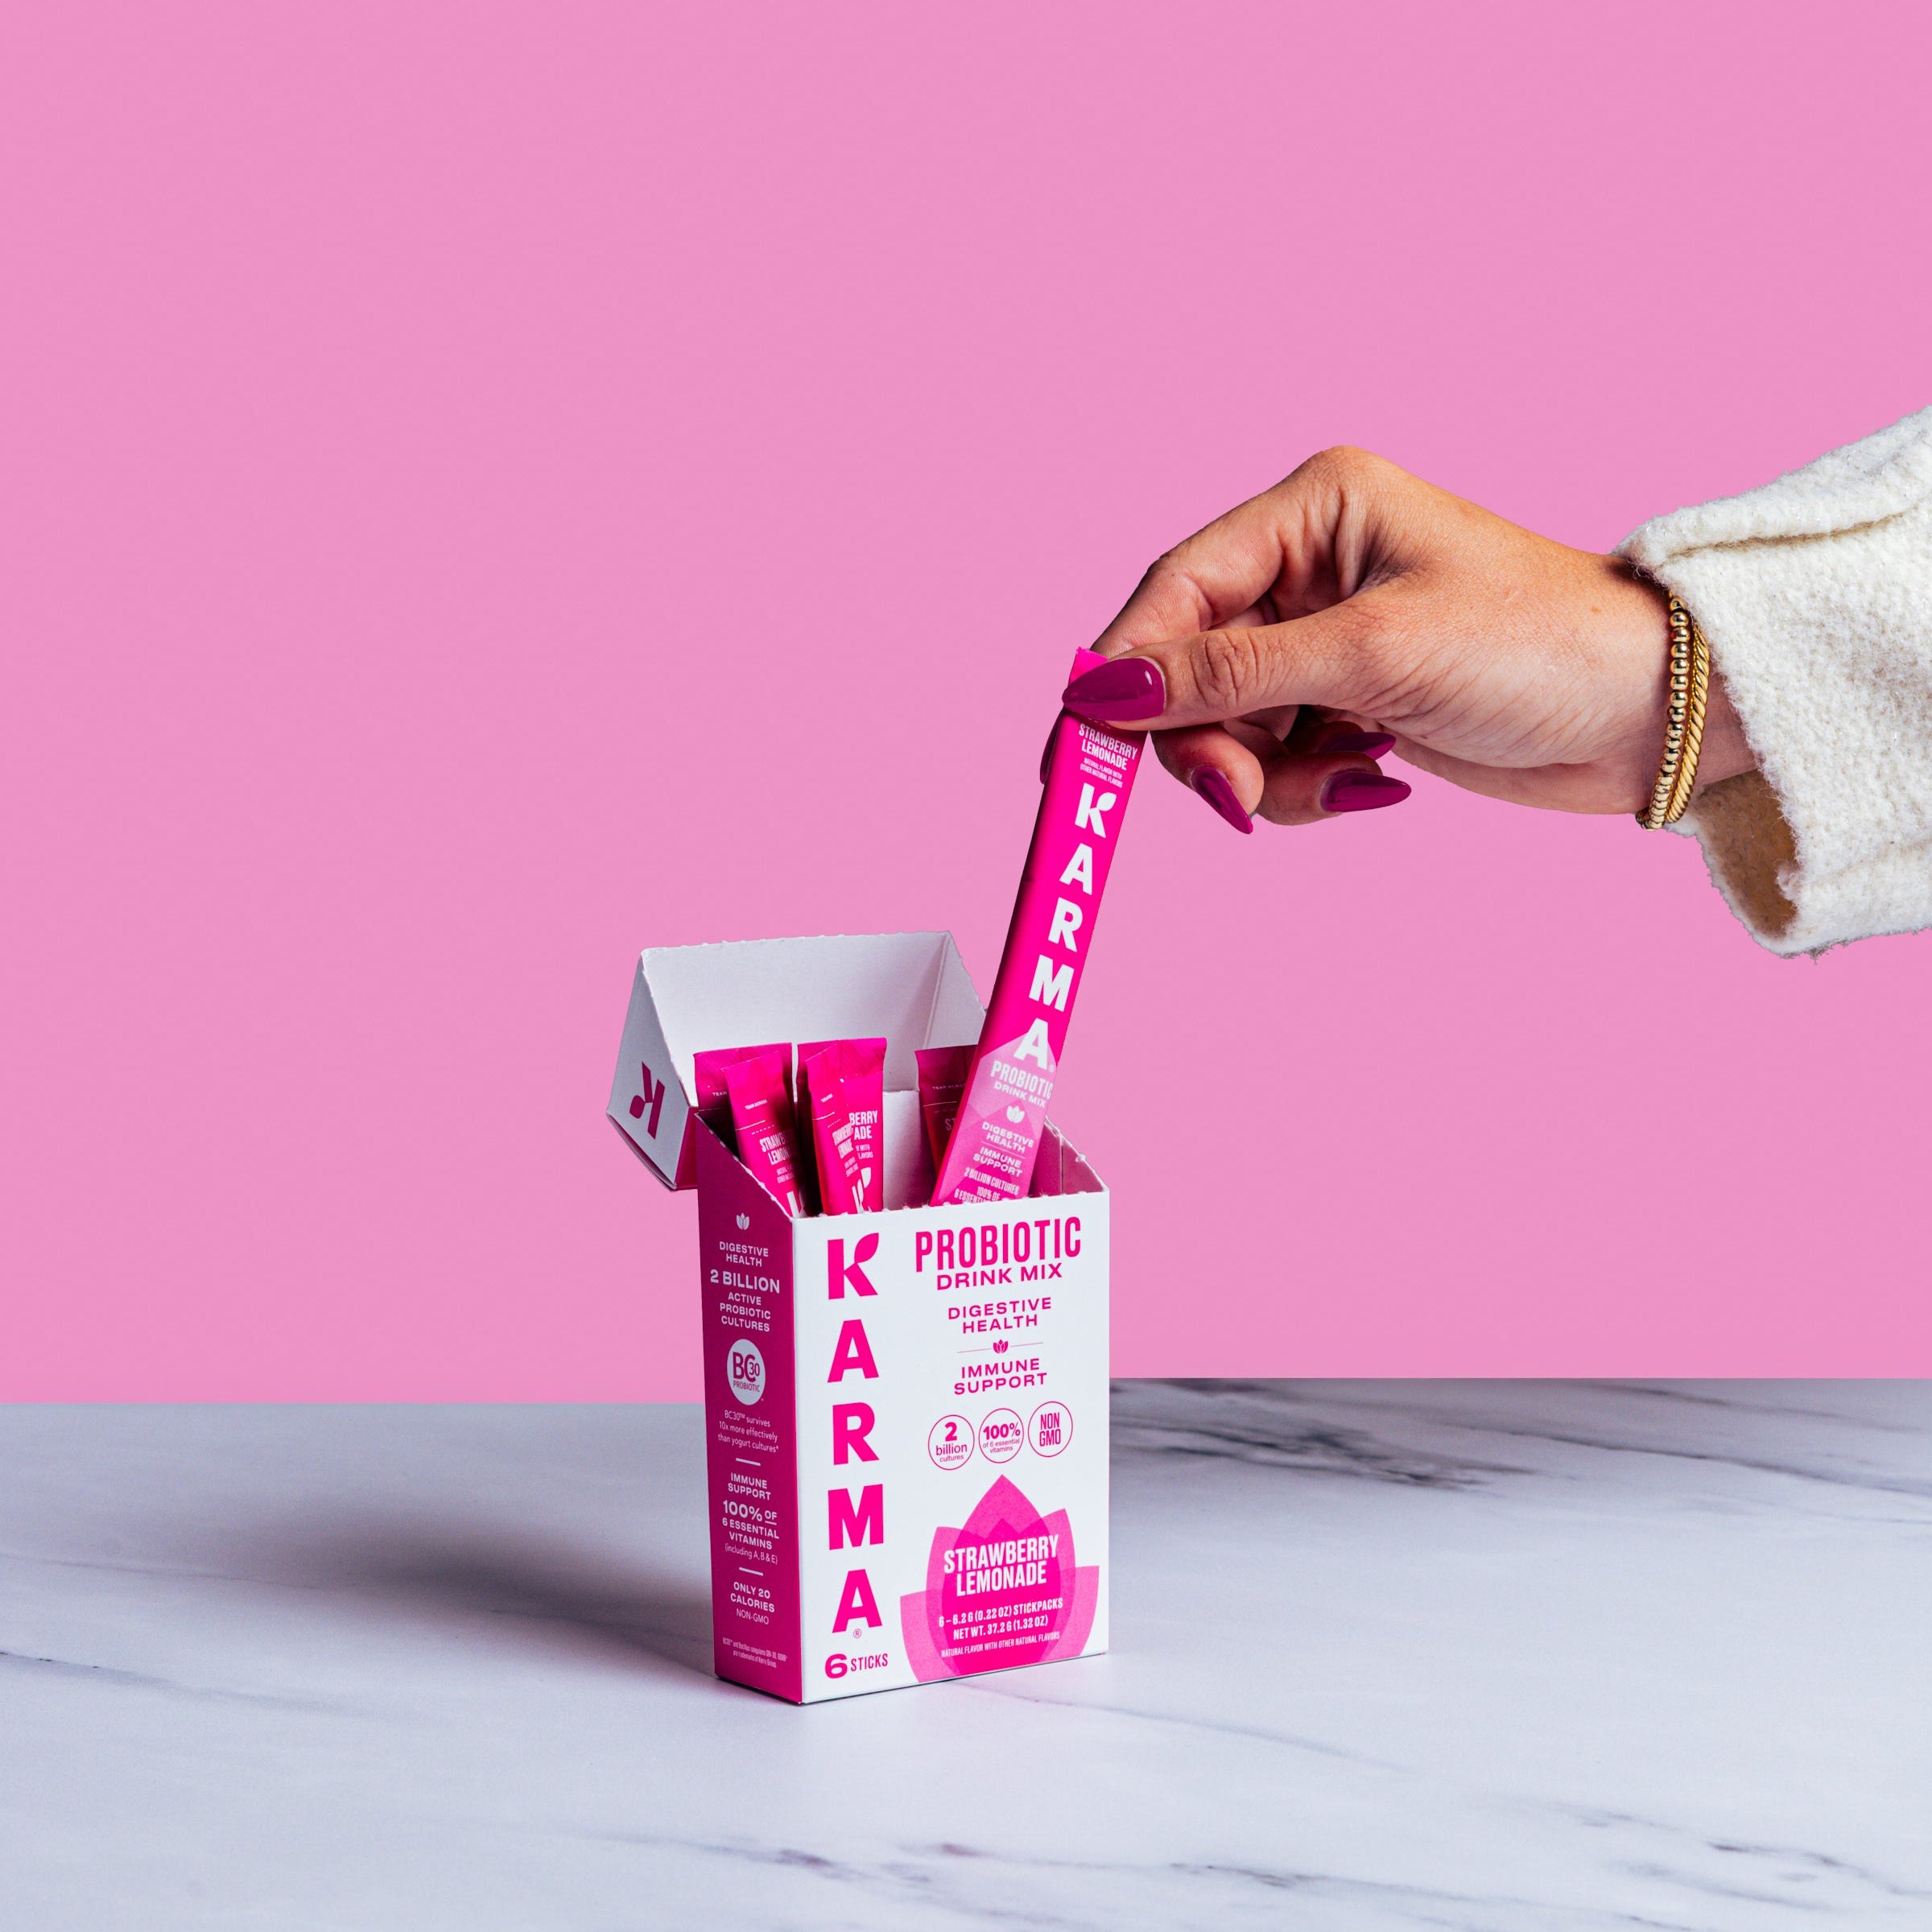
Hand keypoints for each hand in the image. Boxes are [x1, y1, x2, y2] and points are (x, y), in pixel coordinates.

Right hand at [1069, 448, 1754, 828]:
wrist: (1653, 714)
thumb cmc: (1537, 648)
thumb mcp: (1370, 656)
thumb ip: (1226, 679)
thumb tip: (1100, 692)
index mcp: (1311, 511)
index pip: (1175, 593)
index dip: (1122, 673)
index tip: (1080, 752)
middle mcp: (1309, 567)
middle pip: (1188, 669)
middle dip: (1208, 743)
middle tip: (1239, 801)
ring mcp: (1328, 639)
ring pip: (1226, 727)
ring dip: (1264, 775)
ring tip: (1345, 778)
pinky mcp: (1350, 701)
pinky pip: (1274, 758)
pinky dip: (1302, 786)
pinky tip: (1369, 778)